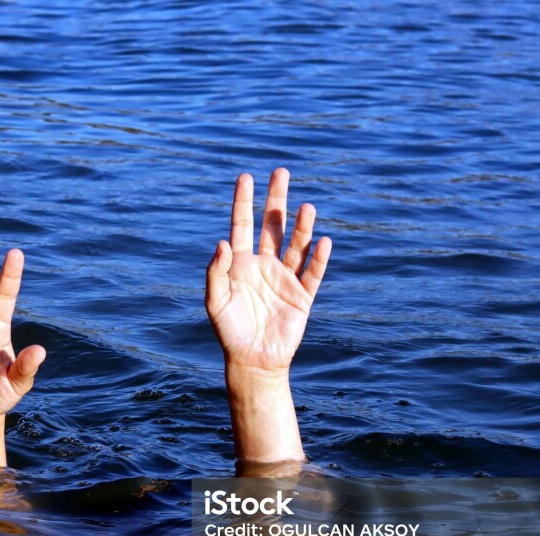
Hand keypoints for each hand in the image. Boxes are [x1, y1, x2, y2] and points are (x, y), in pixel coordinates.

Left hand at [206, 169, 330, 376]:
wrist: (252, 360)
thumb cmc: (229, 331)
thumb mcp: (215, 302)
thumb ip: (216, 272)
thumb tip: (222, 242)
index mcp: (240, 264)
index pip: (242, 226)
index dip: (244, 202)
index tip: (246, 177)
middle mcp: (264, 265)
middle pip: (272, 226)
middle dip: (276, 200)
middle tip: (281, 172)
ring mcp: (284, 279)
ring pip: (295, 246)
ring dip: (301, 226)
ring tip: (306, 206)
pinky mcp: (302, 296)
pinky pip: (312, 273)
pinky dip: (318, 258)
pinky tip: (323, 241)